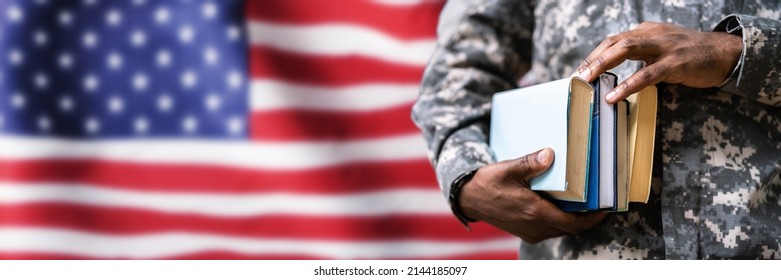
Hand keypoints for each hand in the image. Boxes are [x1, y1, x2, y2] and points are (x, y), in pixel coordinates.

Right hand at [458, 148, 606, 242]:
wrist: (468, 198)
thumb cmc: (487, 183)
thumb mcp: (508, 169)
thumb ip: (530, 163)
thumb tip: (550, 154)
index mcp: (534, 212)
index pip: (573, 223)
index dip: (593, 218)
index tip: (606, 208)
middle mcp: (534, 226)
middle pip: (570, 228)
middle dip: (587, 218)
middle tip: (600, 202)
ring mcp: (529, 231)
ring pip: (560, 229)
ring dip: (573, 219)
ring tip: (585, 203)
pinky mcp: (525, 231)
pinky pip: (550, 229)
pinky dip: (560, 220)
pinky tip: (562, 206)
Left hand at [575, 22, 742, 103]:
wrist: (725, 53)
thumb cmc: (691, 54)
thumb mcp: (662, 48)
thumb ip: (641, 55)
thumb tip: (615, 71)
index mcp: (646, 31)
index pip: (613, 40)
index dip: (594, 55)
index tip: (580, 70)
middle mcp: (652, 34)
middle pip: (614, 42)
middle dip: (593, 59)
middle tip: (578, 76)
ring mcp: (664, 47)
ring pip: (626, 50)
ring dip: (603, 65)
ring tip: (588, 81)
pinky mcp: (675, 63)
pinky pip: (647, 75)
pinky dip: (627, 85)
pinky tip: (614, 96)